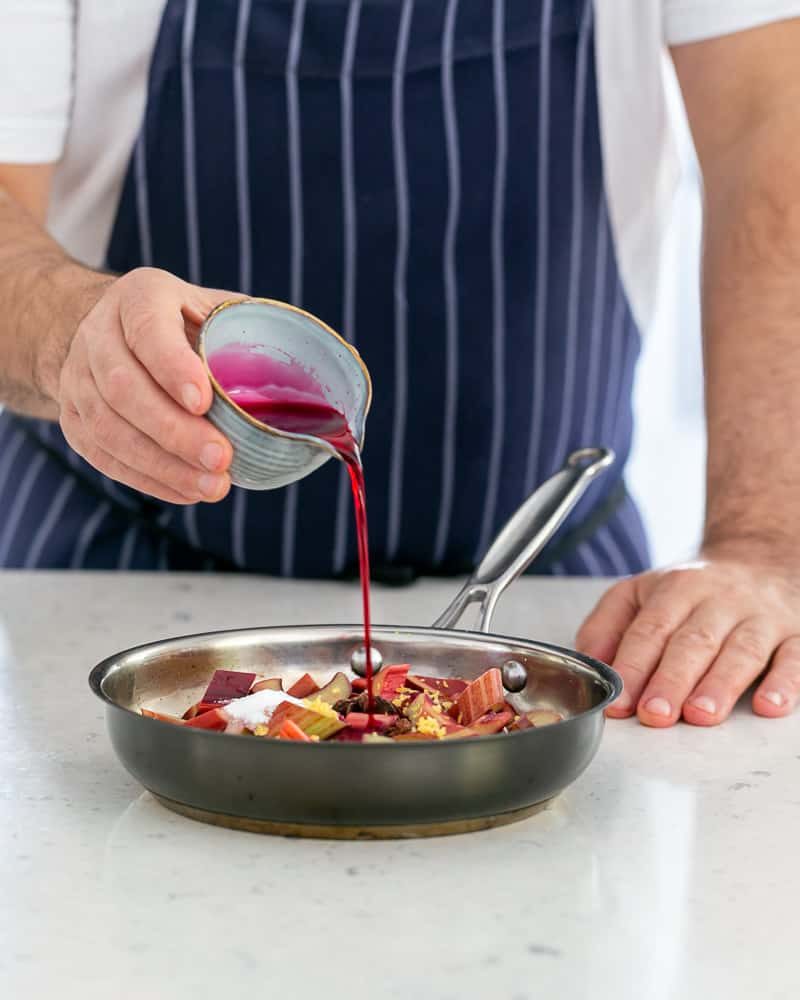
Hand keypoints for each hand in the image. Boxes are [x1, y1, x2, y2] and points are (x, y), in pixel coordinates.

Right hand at [52, 267, 237, 503]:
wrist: (109, 331)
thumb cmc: (182, 322)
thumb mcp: (214, 307)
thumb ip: (254, 329)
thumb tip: (330, 363)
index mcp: (139, 296)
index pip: (147, 330)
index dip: (172, 368)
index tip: (205, 403)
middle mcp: (98, 333)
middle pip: (124, 388)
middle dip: (174, 431)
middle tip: (221, 459)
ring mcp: (78, 379)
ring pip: (109, 428)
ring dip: (162, 464)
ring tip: (212, 487)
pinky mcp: (73, 420)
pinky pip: (104, 456)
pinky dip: (148, 479)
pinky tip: (186, 492)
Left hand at [575, 543, 799, 725]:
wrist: (760, 556)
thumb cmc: (692, 588)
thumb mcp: (641, 592)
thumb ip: (607, 624)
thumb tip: (589, 660)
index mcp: (676, 589)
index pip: (651, 629)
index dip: (634, 666)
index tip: (620, 701)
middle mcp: (719, 600)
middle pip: (694, 642)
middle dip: (672, 680)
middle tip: (655, 713)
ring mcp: (760, 617)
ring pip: (741, 650)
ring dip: (721, 685)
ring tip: (701, 715)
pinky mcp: (796, 633)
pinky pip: (795, 658)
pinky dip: (785, 683)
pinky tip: (769, 705)